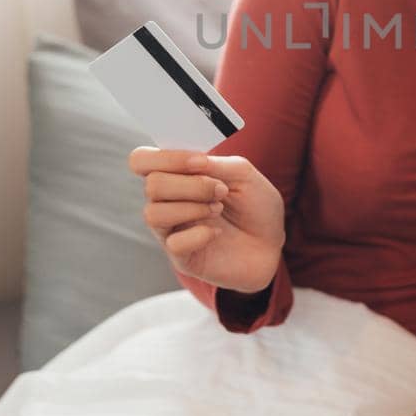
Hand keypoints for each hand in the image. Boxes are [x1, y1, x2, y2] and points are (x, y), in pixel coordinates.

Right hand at [128, 148, 284, 293]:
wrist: (274, 242)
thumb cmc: (255, 204)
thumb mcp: (243, 173)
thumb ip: (214, 164)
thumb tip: (191, 161)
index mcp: (175, 175)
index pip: (141, 160)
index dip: (166, 157)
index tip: (201, 162)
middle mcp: (166, 202)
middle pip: (151, 185)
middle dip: (191, 185)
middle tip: (221, 190)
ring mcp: (171, 231)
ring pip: (153, 214)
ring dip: (192, 208)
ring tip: (218, 208)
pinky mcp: (181, 258)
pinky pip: (174, 244)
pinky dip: (200, 234)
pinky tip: (216, 233)